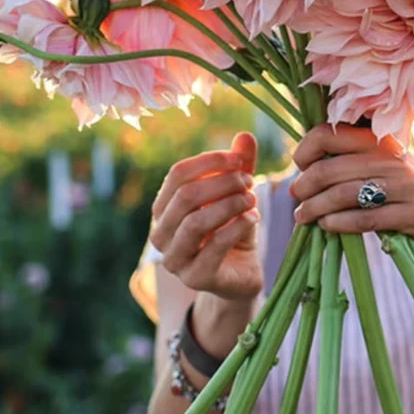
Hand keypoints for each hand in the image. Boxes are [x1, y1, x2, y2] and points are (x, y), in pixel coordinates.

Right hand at [149, 132, 263, 299]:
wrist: (240, 274)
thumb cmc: (232, 229)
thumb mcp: (236, 194)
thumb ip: (239, 166)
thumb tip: (245, 135)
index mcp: (163, 208)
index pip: (177, 174)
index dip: (209, 161)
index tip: (239, 160)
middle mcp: (160, 234)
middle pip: (186, 196)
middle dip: (222, 183)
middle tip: (249, 181)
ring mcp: (175, 259)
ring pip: (196, 222)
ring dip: (230, 204)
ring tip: (252, 198)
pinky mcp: (195, 278)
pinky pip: (214, 246)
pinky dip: (237, 226)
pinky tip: (253, 217)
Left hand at [289, 124, 413, 245]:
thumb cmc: (401, 182)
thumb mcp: (381, 159)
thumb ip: (349, 155)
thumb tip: (301, 162)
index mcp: (378, 138)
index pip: (329, 134)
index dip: (306, 149)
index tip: (299, 165)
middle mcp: (391, 157)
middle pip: (330, 170)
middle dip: (304, 186)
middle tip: (296, 196)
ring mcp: (405, 185)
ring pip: (344, 195)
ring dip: (315, 208)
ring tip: (302, 216)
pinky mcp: (413, 213)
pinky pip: (366, 219)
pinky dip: (339, 223)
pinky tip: (326, 225)